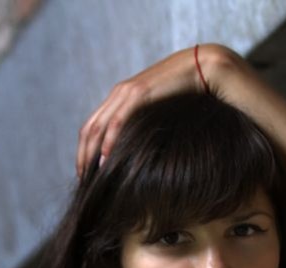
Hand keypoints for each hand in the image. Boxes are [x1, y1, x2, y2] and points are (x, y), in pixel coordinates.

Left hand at [76, 44, 228, 177]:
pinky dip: (109, 141)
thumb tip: (144, 149)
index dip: (85, 150)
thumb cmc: (186, 93)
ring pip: (99, 127)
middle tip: (82, 180)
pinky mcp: (139, 94)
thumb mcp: (160, 112)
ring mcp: (127, 93)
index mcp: (121, 97)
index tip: (85, 172)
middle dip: (82, 156)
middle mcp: (119, 94)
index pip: (93, 126)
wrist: (203, 69)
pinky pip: (118, 121)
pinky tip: (105, 159)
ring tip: (90, 175)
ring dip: (91, 153)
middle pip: (90, 129)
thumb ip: (147, 125)